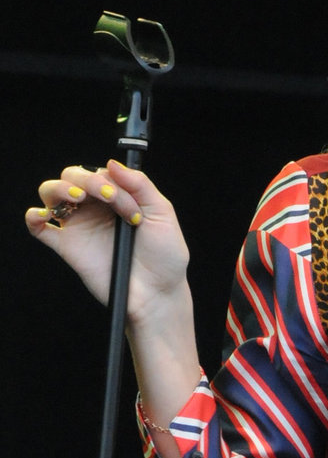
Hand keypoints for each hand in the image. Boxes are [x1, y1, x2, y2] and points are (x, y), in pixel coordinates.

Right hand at [26, 159, 188, 325]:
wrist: (157, 294)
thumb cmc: (164, 256)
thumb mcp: (162, 213)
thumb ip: (141, 185)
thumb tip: (111, 163)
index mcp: (117, 196)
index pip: (101, 173)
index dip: (112, 182)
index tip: (132, 208)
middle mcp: (94, 208)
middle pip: (72, 176)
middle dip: (89, 180)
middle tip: (110, 199)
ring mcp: (79, 226)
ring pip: (51, 193)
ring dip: (59, 188)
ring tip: (78, 199)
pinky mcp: (67, 247)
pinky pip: (39, 228)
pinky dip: (33, 217)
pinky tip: (43, 215)